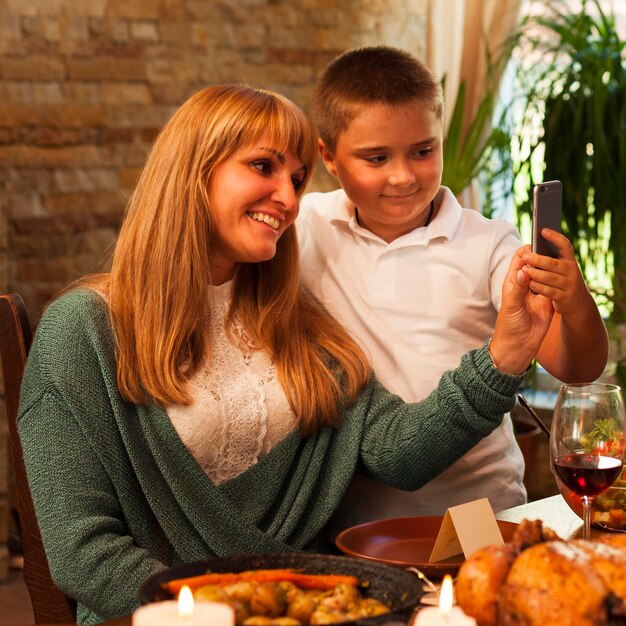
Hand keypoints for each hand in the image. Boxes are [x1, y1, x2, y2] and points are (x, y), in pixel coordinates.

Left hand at [489, 246, 554, 373]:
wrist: (519, 346)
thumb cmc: (509, 325)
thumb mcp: (511, 306)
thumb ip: (517, 289)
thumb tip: (524, 272)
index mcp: (512, 282)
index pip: (519, 260)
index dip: (526, 252)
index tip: (534, 246)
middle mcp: (524, 285)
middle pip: (533, 264)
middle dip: (539, 257)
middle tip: (545, 253)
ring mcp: (537, 293)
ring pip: (544, 274)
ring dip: (547, 269)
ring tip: (551, 266)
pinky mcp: (548, 302)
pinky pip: (553, 287)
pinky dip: (555, 282)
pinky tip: (558, 280)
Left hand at [521, 229, 592, 316]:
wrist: (578, 306)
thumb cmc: (563, 283)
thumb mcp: (561, 270)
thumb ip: (550, 260)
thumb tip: (532, 249)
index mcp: (569, 261)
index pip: (564, 245)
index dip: (554, 237)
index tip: (542, 230)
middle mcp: (571, 271)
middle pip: (554, 263)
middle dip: (539, 259)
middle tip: (527, 257)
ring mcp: (569, 285)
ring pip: (551, 278)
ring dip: (537, 274)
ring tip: (525, 270)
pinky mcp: (564, 298)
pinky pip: (550, 291)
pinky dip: (540, 287)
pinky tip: (531, 284)